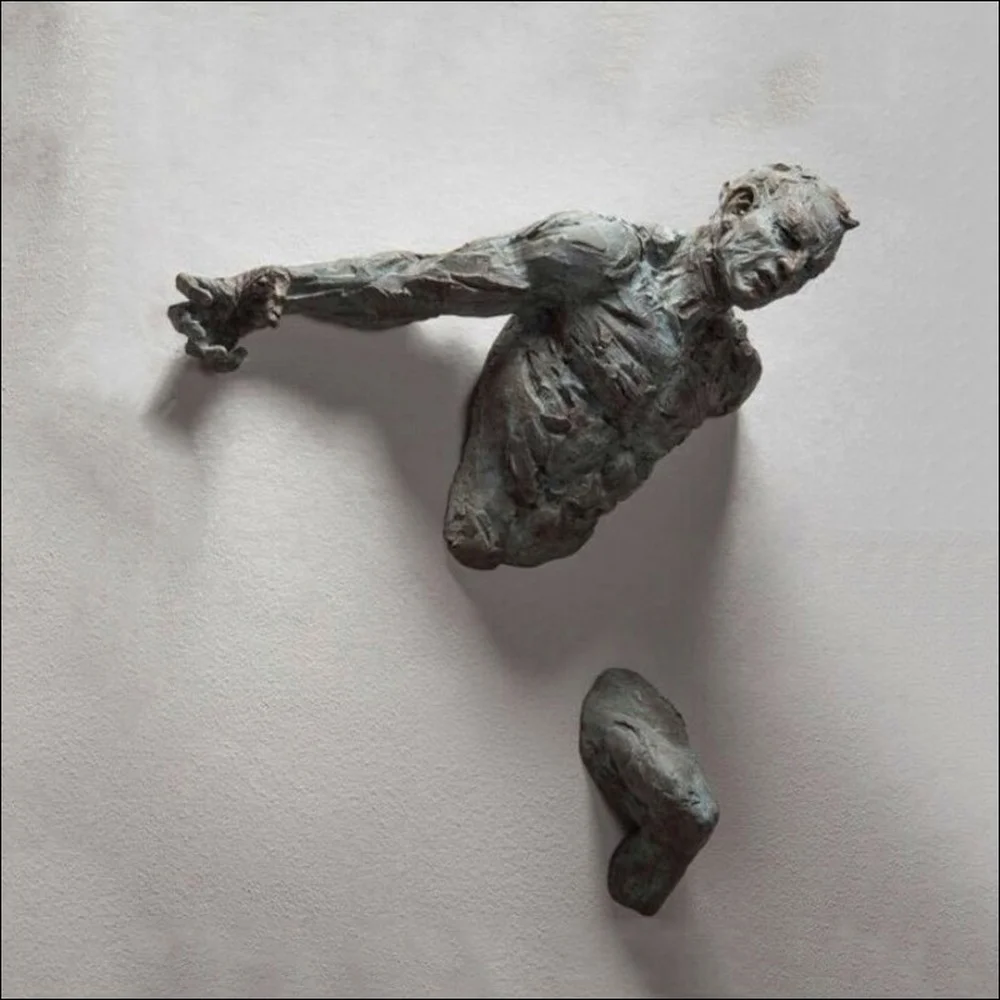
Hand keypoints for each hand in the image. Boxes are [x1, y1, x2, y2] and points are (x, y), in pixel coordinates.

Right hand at [167, 266, 290, 371]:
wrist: (271, 299)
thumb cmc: (268, 284)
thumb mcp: (275, 279)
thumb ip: (276, 291)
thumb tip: (273, 320)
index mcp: (211, 287)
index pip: (184, 282)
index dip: (189, 291)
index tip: (209, 300)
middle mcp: (204, 309)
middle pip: (177, 317)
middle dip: (186, 327)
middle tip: (199, 333)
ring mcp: (210, 329)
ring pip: (192, 346)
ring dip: (204, 352)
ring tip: (223, 352)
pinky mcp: (221, 345)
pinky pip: (215, 362)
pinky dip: (227, 364)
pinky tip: (243, 353)